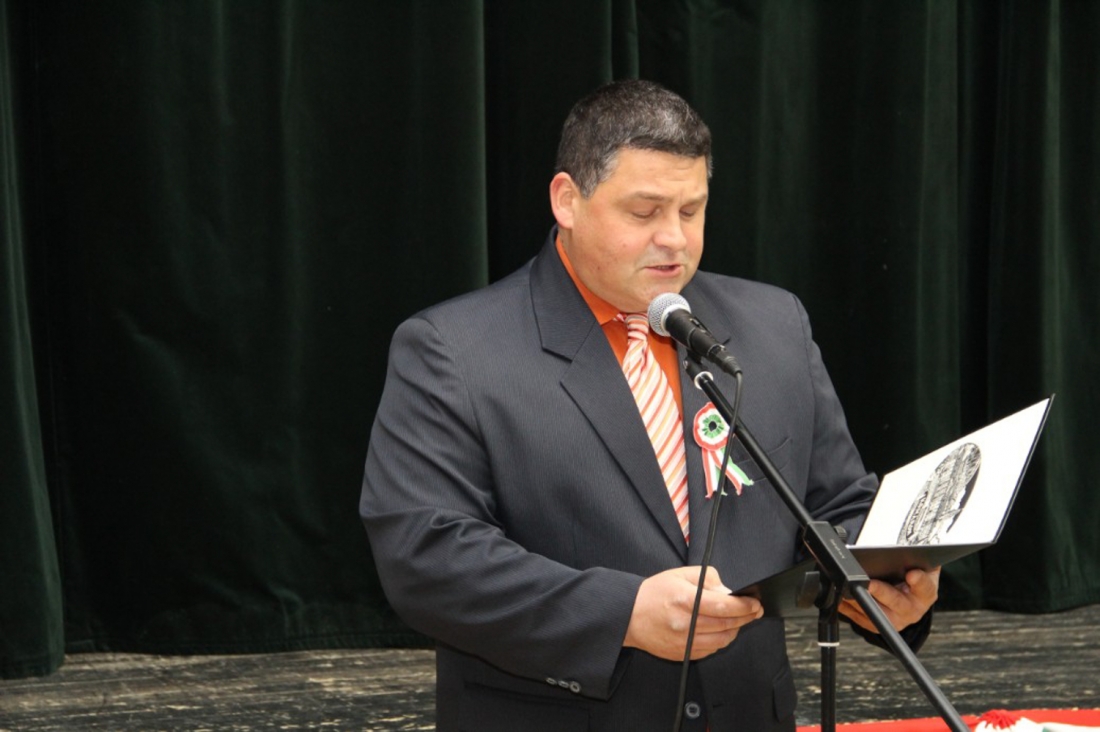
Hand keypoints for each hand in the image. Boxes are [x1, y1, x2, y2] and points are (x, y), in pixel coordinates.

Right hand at [623, 566, 763, 660]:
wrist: (629, 616)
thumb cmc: (653, 593)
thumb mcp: (679, 574)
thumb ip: (707, 578)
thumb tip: (727, 592)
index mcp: (686, 600)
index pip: (725, 606)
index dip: (744, 606)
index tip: (754, 603)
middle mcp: (686, 624)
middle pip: (727, 624)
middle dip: (746, 617)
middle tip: (755, 611)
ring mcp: (684, 642)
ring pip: (722, 640)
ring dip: (735, 630)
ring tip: (739, 621)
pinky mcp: (683, 654)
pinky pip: (710, 649)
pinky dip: (720, 640)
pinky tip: (722, 631)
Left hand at [838, 567, 940, 633]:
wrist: (905, 596)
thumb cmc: (910, 577)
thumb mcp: (918, 565)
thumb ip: (913, 557)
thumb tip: (904, 547)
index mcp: (925, 594)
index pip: (925, 587)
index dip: (919, 581)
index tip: (911, 574)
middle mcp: (911, 610)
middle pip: (897, 603)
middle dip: (882, 593)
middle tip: (870, 583)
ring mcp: (894, 620)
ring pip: (876, 614)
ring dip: (860, 601)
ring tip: (849, 588)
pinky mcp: (876, 626)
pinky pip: (860, 618)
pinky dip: (848, 608)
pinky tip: (841, 597)